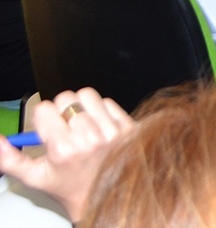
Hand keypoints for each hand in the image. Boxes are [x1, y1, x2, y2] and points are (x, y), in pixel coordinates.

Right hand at [0, 88, 135, 220]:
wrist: (103, 195)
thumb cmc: (68, 185)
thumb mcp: (34, 176)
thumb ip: (10, 159)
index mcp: (64, 149)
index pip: (45, 108)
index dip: (42, 118)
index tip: (46, 130)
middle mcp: (89, 138)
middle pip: (66, 98)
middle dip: (60, 111)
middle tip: (63, 128)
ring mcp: (112, 131)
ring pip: (87, 95)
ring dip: (80, 107)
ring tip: (79, 126)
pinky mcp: (128, 126)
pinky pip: (108, 101)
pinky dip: (100, 110)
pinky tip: (96, 128)